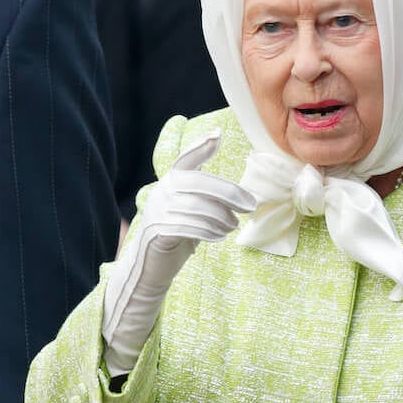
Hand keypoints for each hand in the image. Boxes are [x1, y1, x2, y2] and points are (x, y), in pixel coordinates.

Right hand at [101, 132, 255, 376]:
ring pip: (196, 207)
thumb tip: (242, 193)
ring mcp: (157, 211)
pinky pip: (187, 227)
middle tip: (251, 206)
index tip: (218, 135)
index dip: (200, 147)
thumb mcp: (195, 210)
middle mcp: (162, 191)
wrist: (152, 267)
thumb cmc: (180, 234)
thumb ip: (209, 196)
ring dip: (221, 217)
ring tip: (233, 227)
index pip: (186, 158)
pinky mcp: (156, 232)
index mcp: (172, 181)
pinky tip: (220, 236)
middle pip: (199, 183)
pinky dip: (208, 231)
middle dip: (229, 193)